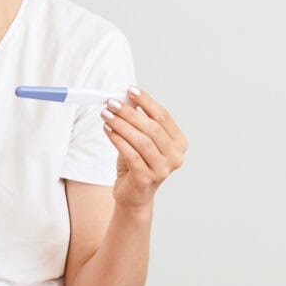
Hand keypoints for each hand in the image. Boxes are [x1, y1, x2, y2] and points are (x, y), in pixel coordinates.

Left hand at [101, 87, 187, 210]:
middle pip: (152, 128)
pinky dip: (118, 140)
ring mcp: (163, 169)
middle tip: (111, 103)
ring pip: (141, 141)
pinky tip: (107, 130)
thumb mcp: (139, 140)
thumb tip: (126, 98)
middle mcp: (175, 156)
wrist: (134, 195)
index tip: (130, 89)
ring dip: (121, 125)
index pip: (163, 117)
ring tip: (106, 115)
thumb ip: (138, 122)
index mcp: (179, 143)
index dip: (146, 101)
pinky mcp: (146, 179)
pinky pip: (131, 154)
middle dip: (130, 112)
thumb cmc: (137, 163)